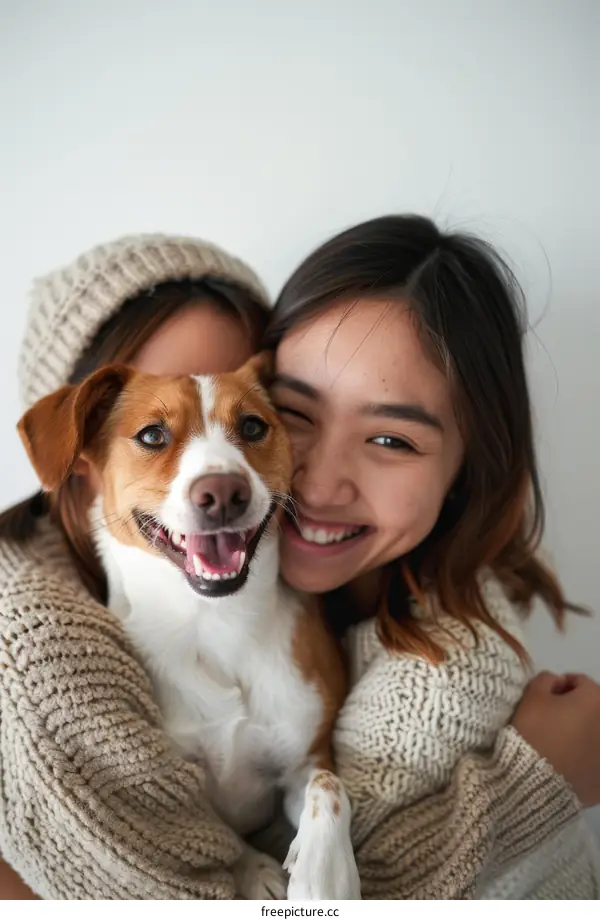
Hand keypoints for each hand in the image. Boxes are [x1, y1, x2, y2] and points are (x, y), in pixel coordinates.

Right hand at [511, 671, 599, 806]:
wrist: (533, 782)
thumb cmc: (533, 732)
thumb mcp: (532, 696)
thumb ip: (546, 679)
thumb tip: (557, 683)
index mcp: (595, 699)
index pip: (580, 682)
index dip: (560, 686)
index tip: (546, 697)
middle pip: (593, 708)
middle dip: (577, 709)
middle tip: (554, 719)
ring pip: (595, 734)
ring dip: (583, 732)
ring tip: (561, 742)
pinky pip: (594, 759)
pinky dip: (586, 757)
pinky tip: (569, 762)